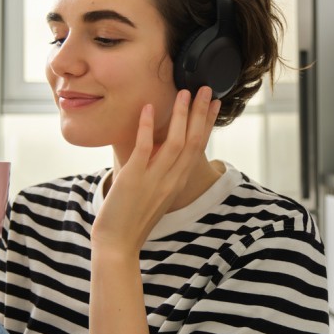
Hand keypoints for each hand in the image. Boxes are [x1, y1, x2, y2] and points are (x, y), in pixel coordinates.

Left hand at [91, 86, 220, 255]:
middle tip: (206, 89)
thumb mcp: (155, 194)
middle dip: (201, 113)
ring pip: (175, 142)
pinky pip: (144, 148)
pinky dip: (147, 127)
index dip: (207, 124)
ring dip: (181, 115)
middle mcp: (172, 179)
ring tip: (184, 93)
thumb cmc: (132, 220)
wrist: (118, 244)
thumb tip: (159, 150)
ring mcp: (154, 179)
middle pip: (193, 141)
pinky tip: (148, 108)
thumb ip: (161, 173)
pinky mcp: (134, 178)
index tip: (215, 104)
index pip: (198, 147)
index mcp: (178, 182)